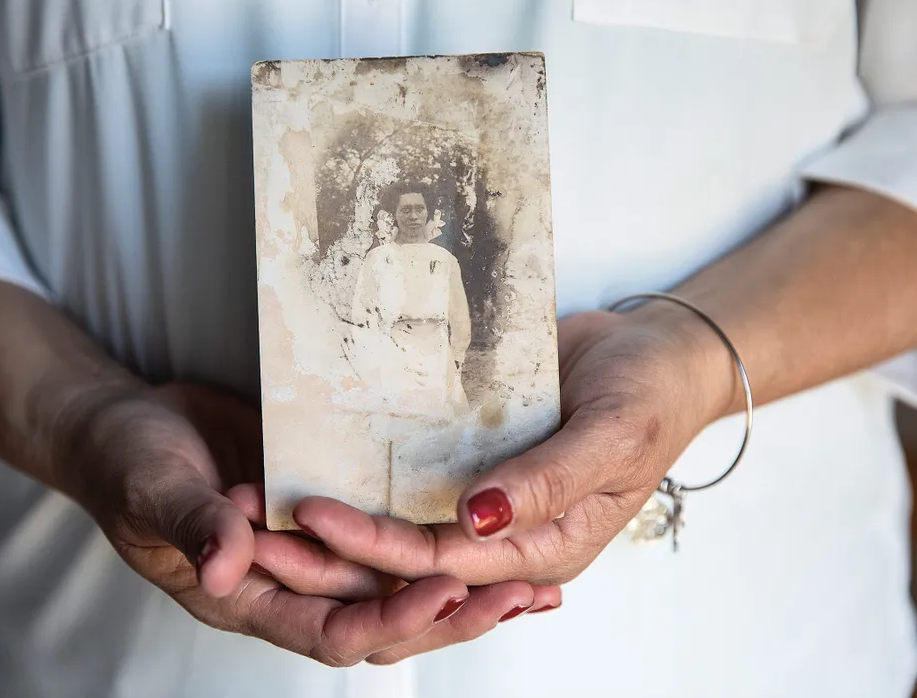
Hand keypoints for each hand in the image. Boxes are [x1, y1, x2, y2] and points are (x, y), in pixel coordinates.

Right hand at [51, 382, 559, 664]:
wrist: (128, 425)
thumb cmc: (127, 463)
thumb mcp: (152, 489)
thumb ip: (189, 525)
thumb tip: (228, 565)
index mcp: (251, 598)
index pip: (333, 630)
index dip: (392, 619)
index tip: (449, 592)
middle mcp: (294, 582)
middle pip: (385, 618)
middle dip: (454, 612)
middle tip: (522, 593)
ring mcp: (317, 547)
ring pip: (397, 580)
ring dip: (464, 584)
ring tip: (535, 577)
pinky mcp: (333, 504)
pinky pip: (391, 529)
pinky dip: (437, 534)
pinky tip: (489, 521)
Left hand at [289, 306, 732, 585]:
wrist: (658, 354)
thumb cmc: (651, 399)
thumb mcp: (614, 438)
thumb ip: (549, 482)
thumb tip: (476, 521)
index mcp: (541, 548)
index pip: (443, 563)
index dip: (376, 547)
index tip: (314, 515)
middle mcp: (504, 534)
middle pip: (404, 560)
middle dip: (332, 552)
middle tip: (258, 520)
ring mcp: (484, 496)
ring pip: (398, 522)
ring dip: (337, 520)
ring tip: (267, 495)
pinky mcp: (470, 457)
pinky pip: (412, 474)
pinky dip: (367, 472)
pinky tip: (317, 456)